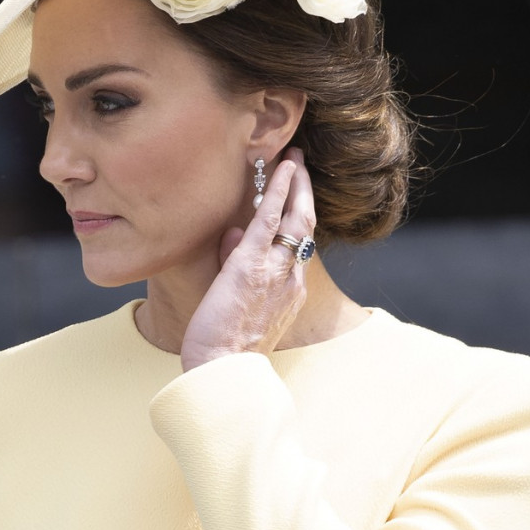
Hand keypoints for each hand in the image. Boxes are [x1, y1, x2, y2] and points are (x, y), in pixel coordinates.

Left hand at [181, 147, 315, 371]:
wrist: (222, 371)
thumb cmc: (223, 347)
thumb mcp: (237, 303)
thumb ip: (236, 264)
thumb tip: (232, 232)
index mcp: (290, 292)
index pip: (299, 247)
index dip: (299, 218)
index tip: (297, 198)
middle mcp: (291, 279)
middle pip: (307, 227)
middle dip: (306, 193)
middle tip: (302, 166)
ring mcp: (275, 270)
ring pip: (297, 219)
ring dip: (297, 184)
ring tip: (294, 158)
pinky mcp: (252, 264)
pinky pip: (271, 219)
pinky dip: (279, 191)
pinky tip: (282, 169)